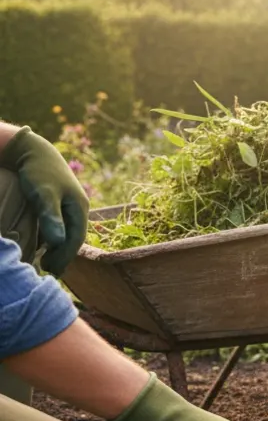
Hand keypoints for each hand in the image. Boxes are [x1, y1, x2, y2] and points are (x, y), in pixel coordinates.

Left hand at [0, 126, 87, 274]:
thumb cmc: (38, 172)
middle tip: (48, 271)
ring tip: (46, 262)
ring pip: (68, 232)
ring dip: (59, 248)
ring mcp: (70, 204)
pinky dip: (54, 238)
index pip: (76, 240)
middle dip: (63, 256)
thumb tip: (58, 243)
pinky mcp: (60, 202)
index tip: (51, 271)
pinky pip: (61, 225)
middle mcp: (79, 207)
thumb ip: (51, 218)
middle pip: (74, 238)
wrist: (33, 149)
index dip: (64, 257)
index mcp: (80, 207)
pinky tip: (43, 244)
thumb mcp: (44, 195)